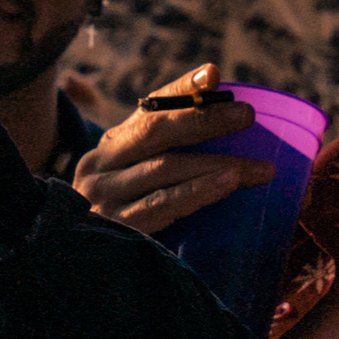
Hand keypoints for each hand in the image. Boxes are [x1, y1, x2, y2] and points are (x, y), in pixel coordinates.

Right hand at [73, 64, 272, 235]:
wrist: (80, 263)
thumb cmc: (131, 212)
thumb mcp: (143, 175)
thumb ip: (174, 149)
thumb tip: (233, 116)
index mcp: (113, 144)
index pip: (149, 108)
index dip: (181, 90)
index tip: (212, 74)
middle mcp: (100, 164)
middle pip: (155, 133)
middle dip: (203, 120)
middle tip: (246, 115)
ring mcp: (103, 197)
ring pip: (164, 169)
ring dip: (215, 164)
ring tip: (258, 167)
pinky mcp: (114, 227)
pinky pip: (161, 205)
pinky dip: (197, 192)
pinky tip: (227, 184)